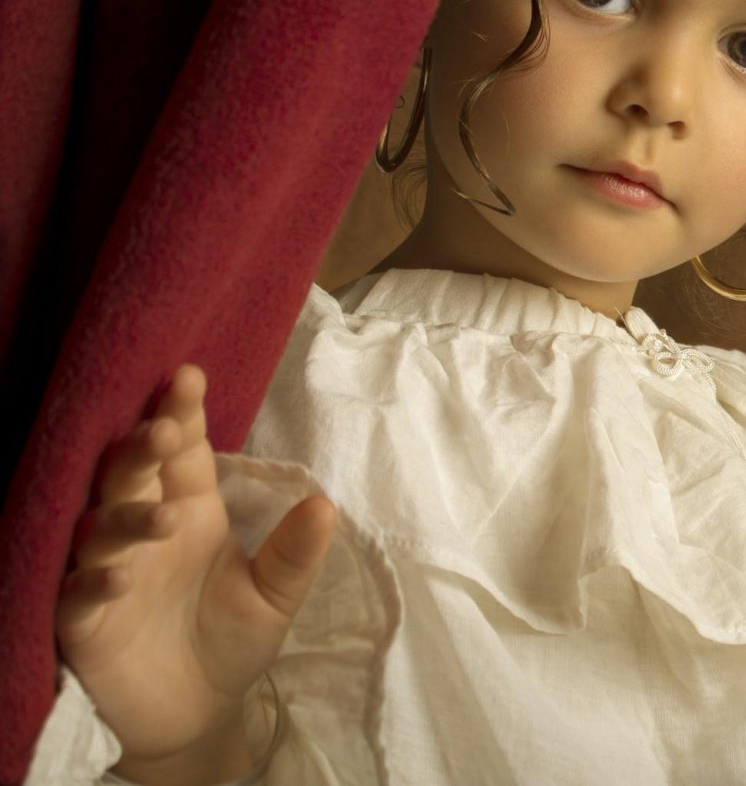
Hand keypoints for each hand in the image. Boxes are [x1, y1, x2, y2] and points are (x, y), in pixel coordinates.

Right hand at [54, 365, 335, 782]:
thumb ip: (296, 554)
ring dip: (127, 519)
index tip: (188, 375)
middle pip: (132, 477)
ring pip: (101, 530)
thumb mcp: (275, 597)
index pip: (182, 452)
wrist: (200, 712)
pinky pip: (77, 595)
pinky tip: (118, 578)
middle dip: (142, 449)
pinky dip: (96, 583)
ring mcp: (109, 574)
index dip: (181, 414)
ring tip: (166, 519)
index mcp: (190, 509)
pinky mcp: (83, 623)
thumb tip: (326, 504)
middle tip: (162, 429)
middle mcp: (144, 531)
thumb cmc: (232, 639)